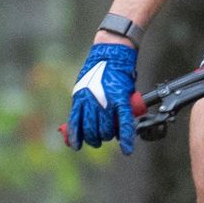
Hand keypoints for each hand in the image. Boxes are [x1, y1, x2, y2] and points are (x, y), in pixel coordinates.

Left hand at [66, 40, 136, 154]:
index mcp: (80, 99)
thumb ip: (82, 102)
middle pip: (92, 131)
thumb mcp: (82, 86)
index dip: (76, 139)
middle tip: (98, 138)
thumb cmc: (97, 68)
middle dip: (94, 139)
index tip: (77, 146)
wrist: (111, 53)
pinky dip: (126, 138)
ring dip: (108, 136)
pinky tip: (127, 150)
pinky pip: (124, 124)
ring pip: (107, 130)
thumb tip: (79, 119)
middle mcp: (91, 103)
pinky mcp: (121, 101)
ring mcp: (107, 103)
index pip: (76, 126)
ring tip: (109, 134)